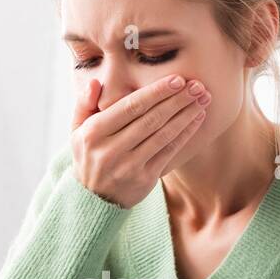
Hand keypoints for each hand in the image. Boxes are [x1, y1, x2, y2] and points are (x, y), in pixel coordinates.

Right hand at [71, 74, 210, 208]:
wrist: (93, 199)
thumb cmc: (88, 156)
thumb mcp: (77, 130)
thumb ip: (84, 104)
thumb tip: (94, 83)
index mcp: (94, 133)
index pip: (130, 107)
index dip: (156, 92)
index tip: (176, 79)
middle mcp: (110, 150)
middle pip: (150, 119)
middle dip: (176, 100)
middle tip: (196, 85)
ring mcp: (128, 166)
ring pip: (162, 135)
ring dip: (186, 115)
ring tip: (202, 99)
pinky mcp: (144, 178)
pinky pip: (168, 152)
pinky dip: (185, 134)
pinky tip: (197, 119)